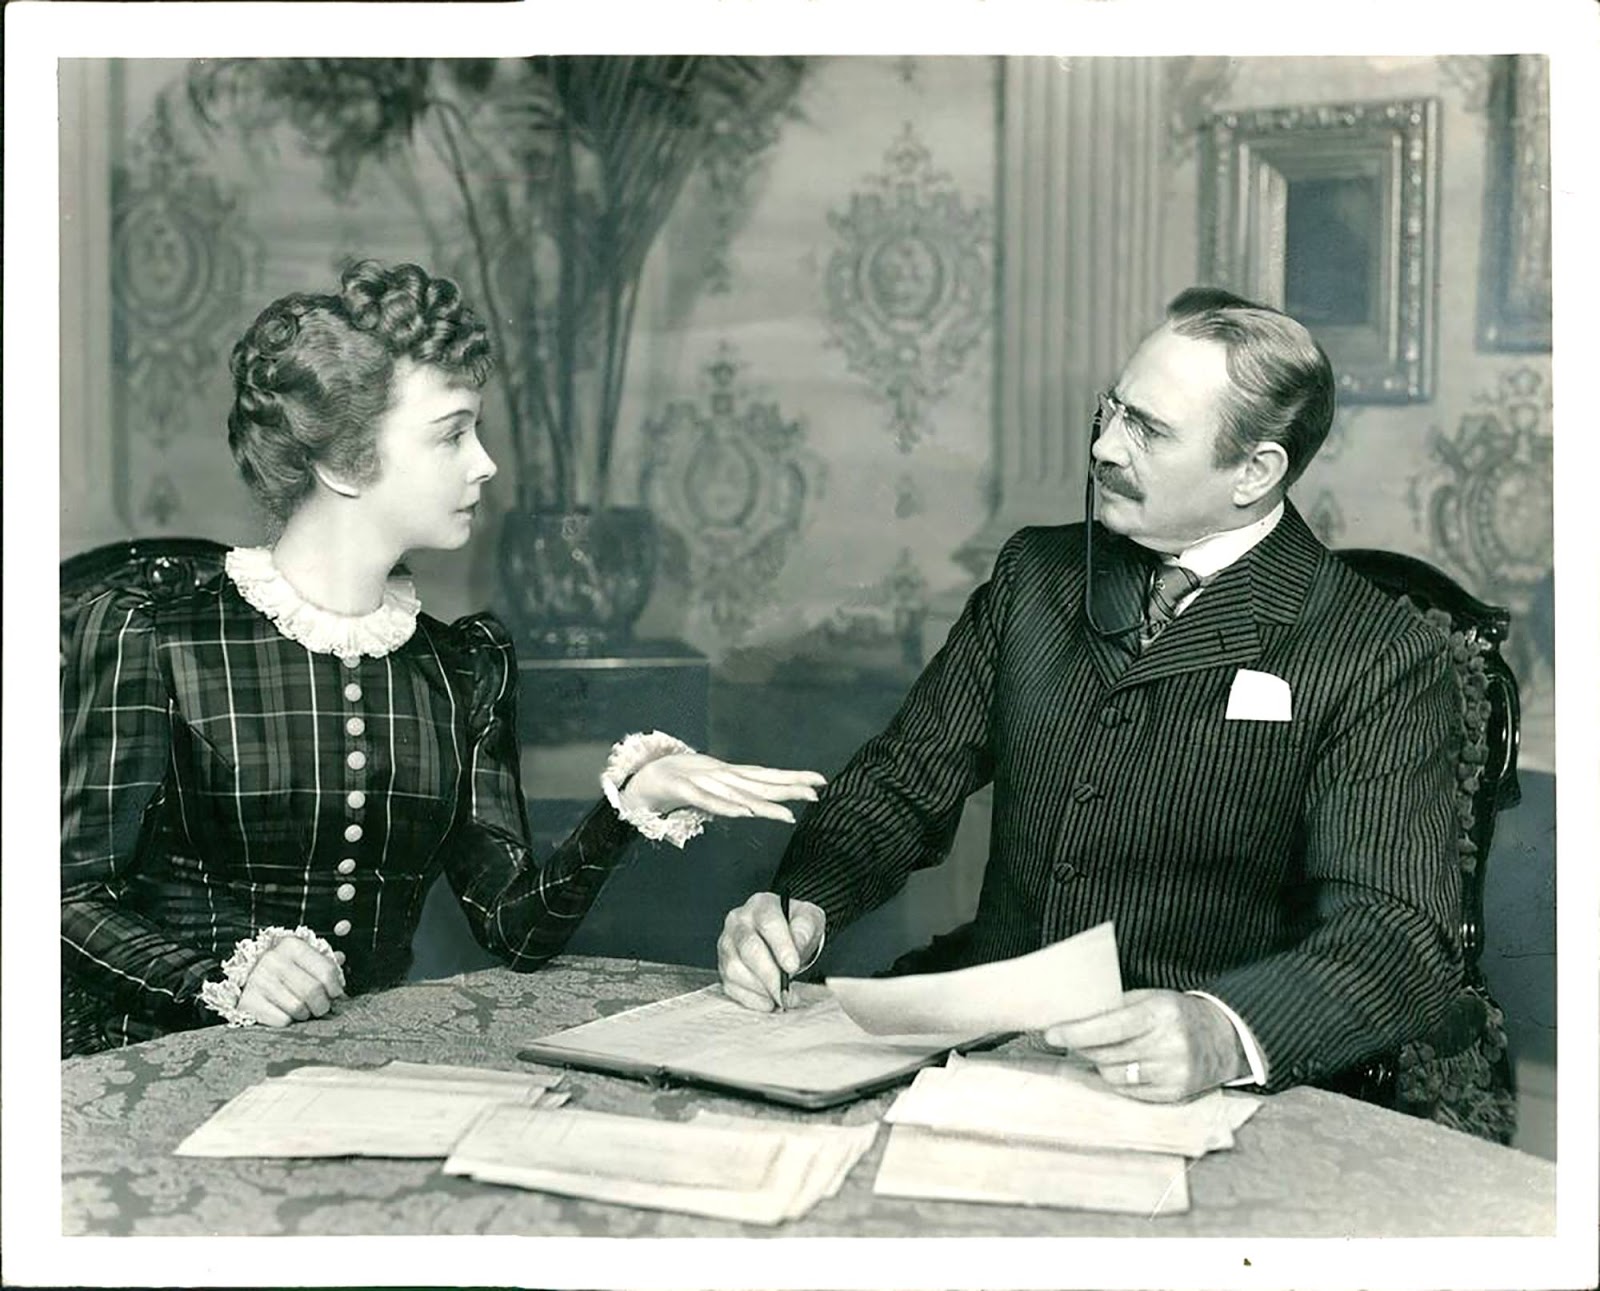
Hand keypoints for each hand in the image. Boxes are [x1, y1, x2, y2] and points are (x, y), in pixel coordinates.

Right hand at [235, 938, 346, 1026]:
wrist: (249, 979)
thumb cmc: (286, 971)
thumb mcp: (305, 960)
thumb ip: (326, 962)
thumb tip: (342, 958)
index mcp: (292, 946)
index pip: (326, 971)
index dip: (335, 987)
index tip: (335, 994)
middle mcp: (274, 960)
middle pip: (313, 991)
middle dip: (322, 1005)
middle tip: (320, 1007)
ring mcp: (258, 980)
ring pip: (297, 1008)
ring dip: (305, 1014)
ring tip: (303, 1010)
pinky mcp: (248, 1001)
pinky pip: (281, 1020)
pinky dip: (288, 1022)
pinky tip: (287, 1014)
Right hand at [625, 754, 825, 822]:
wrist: (640, 780)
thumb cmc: (677, 784)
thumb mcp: (712, 790)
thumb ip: (732, 797)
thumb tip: (755, 805)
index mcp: (729, 777)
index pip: (767, 777)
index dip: (793, 778)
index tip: (821, 780)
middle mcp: (721, 776)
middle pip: (760, 783)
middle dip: (789, 786)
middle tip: (817, 790)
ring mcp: (702, 781)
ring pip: (738, 794)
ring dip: (762, 803)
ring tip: (786, 814)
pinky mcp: (682, 788)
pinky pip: (707, 801)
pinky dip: (725, 806)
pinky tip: (743, 813)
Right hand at [717, 891, 825, 1011]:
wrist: (785, 935)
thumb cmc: (795, 926)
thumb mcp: (809, 919)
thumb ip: (805, 928)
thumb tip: (797, 945)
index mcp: (761, 905)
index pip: (768, 922)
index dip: (780, 946)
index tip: (792, 966)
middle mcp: (738, 922)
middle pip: (749, 948)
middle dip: (770, 975)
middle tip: (787, 992)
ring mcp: (727, 944)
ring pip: (735, 969)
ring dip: (760, 989)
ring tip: (781, 997)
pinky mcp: (723, 965)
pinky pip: (731, 986)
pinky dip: (751, 999)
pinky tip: (769, 1002)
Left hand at [1039, 989, 1247, 1101]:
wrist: (1224, 1038)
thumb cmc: (1177, 1014)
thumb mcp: (1150, 998)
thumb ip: (1115, 1007)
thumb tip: (1071, 1017)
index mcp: (1160, 1014)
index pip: (1109, 1026)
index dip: (1076, 1031)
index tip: (1051, 1032)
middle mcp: (1169, 1045)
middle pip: (1106, 1054)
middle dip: (1083, 1046)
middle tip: (1072, 1038)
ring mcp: (1173, 1073)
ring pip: (1114, 1076)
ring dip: (1101, 1064)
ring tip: (1107, 1050)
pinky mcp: (1174, 1095)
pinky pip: (1129, 1092)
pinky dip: (1120, 1079)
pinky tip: (1126, 1065)